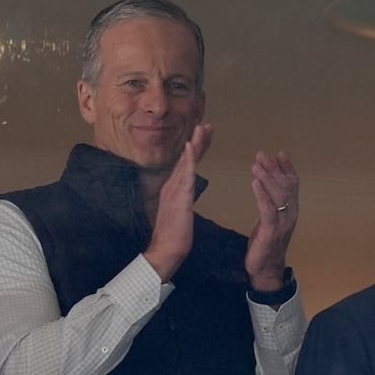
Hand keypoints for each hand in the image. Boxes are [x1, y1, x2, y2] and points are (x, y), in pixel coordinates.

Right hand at [144, 123, 211, 281]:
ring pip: (186, 161)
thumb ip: (183, 201)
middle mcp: (173, 185)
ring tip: (202, 128)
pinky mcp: (179, 197)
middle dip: (197, 140)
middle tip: (207, 124)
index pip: (188, 164)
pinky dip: (188, 159)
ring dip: (194, 144)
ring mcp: (175, 189)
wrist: (167, 250)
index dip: (197, 149)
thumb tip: (186, 194)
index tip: (205, 134)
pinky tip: (191, 146)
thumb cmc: (175, 236)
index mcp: (175, 189)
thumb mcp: (181, 213)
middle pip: (187, 158)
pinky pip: (185, 174)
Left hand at [245, 149, 298, 291]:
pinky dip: (262, 196)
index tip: (278, 153)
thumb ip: (270, 202)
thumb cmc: (265, 244)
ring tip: (256, 165)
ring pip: (278, 196)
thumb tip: (265, 183)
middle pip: (285, 187)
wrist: (266, 270)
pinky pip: (267, 211)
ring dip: (267, 178)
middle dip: (274, 169)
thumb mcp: (269, 219)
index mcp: (291, 211)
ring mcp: (282, 224)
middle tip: (261, 155)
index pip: (293, 185)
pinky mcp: (270, 233)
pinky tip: (255, 184)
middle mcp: (290, 215)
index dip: (287, 168)